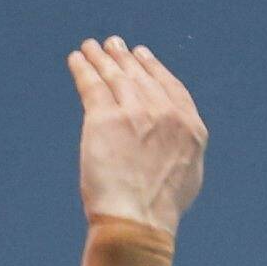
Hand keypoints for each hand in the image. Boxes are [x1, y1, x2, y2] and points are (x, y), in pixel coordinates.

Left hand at [69, 38, 204, 230]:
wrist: (139, 220)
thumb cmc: (160, 209)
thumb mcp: (189, 175)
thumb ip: (183, 149)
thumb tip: (175, 142)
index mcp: (190, 126)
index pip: (170, 86)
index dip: (154, 68)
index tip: (142, 56)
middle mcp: (164, 113)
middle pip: (140, 77)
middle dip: (124, 58)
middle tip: (113, 45)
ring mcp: (135, 112)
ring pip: (115, 76)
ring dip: (101, 57)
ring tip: (91, 47)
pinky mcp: (105, 117)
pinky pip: (91, 84)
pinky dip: (83, 68)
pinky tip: (76, 60)